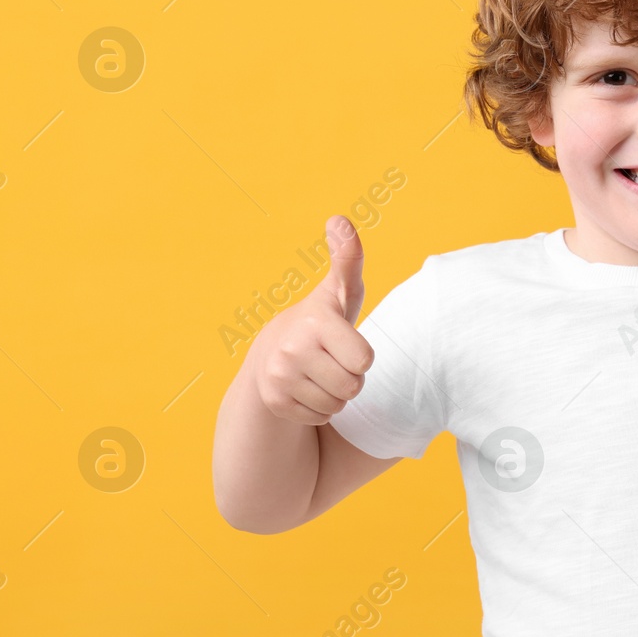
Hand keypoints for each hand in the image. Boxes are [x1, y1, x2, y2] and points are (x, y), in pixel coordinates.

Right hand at [250, 215, 375, 424]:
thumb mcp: (339, 290)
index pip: (364, 360)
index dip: (361, 355)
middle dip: (351, 377)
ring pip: (338, 405)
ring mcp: (279, 378)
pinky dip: (319, 408)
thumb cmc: (321, 320)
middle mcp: (293, 349)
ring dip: (336, 394)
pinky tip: (306, 388)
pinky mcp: (275, 402)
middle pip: (354, 386)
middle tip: (333, 360)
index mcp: (316, 322)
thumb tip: (339, 219)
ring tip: (320, 373)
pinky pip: (320, 417)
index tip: (343, 340)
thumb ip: (348, 258)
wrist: (272, 351)